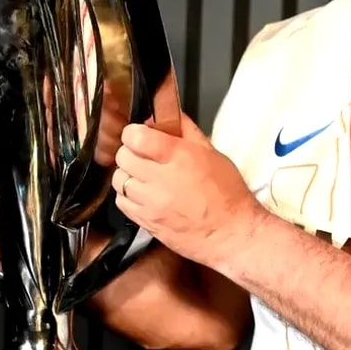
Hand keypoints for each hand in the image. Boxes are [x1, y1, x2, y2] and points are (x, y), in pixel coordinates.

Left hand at [111, 116, 263, 268]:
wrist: (232, 234)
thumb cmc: (228, 195)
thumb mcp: (212, 153)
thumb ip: (186, 131)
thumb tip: (169, 115)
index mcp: (178, 157)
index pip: (135, 137)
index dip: (134, 133)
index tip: (141, 136)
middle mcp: (160, 179)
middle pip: (123, 156)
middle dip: (131, 152)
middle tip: (145, 156)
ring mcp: (150, 203)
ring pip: (119, 179)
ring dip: (128, 174)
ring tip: (143, 176)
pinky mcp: (146, 222)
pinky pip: (121, 202)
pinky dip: (128, 196)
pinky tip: (143, 194)